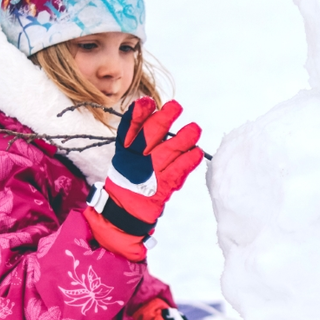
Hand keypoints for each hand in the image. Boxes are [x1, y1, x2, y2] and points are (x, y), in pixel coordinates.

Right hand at [84, 97, 203, 260]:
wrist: (122, 216)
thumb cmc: (129, 184)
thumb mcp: (126, 161)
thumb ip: (138, 141)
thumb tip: (156, 116)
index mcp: (124, 154)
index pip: (129, 130)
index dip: (138, 115)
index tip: (147, 102)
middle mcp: (134, 162)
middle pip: (149, 137)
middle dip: (163, 120)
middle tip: (177, 107)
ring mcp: (148, 175)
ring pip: (167, 152)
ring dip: (182, 139)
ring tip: (195, 128)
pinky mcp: (160, 189)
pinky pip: (177, 172)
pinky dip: (188, 162)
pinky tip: (197, 152)